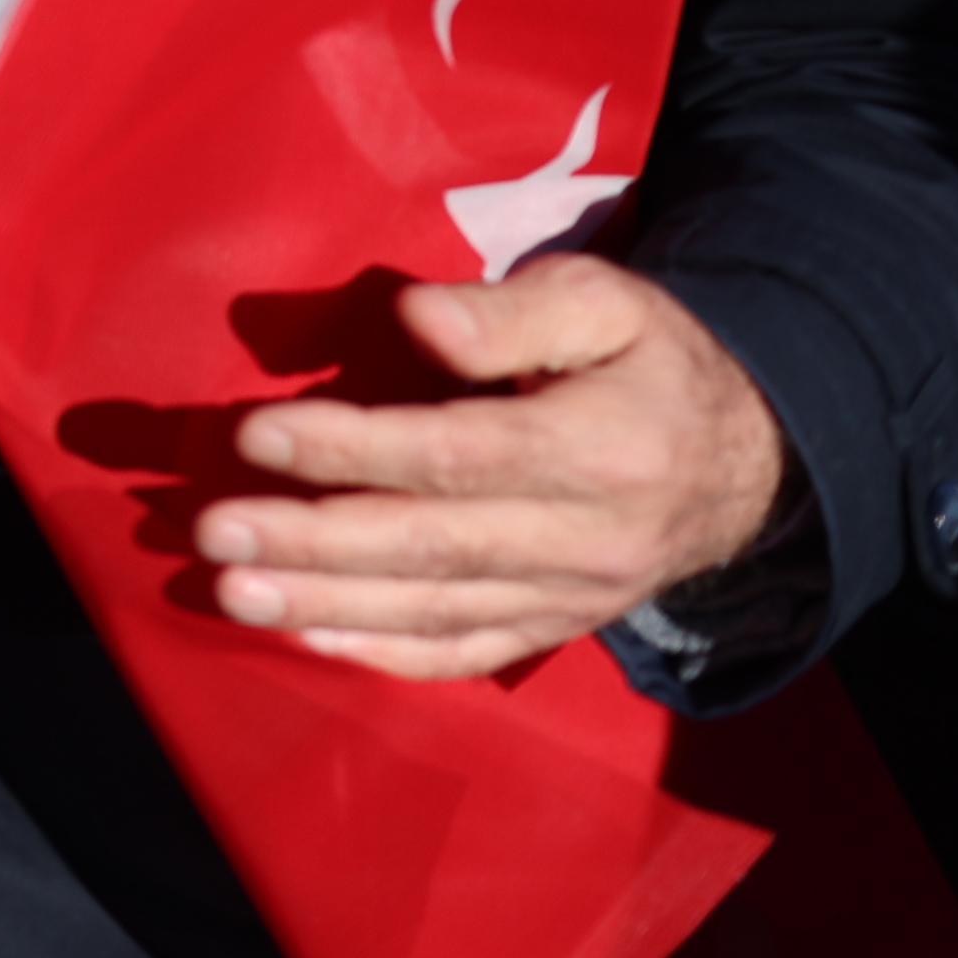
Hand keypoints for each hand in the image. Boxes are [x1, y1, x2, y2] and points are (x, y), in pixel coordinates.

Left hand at [191, 255, 788, 680]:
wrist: (745, 465)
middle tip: (212, 529)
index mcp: (602, 448)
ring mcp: (571, 597)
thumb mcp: (606, 303)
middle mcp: (586, 539)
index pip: (459, 456)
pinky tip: (304, 635)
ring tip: (229, 589)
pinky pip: (464, 654)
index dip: (354, 448)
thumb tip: (416, 317)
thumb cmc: (650, 361)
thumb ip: (512, 313)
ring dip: (325, 604)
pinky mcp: (555, 628)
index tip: (256, 433)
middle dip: (313, 541)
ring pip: (436, 610)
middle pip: (433, 546)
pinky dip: (381, 652)